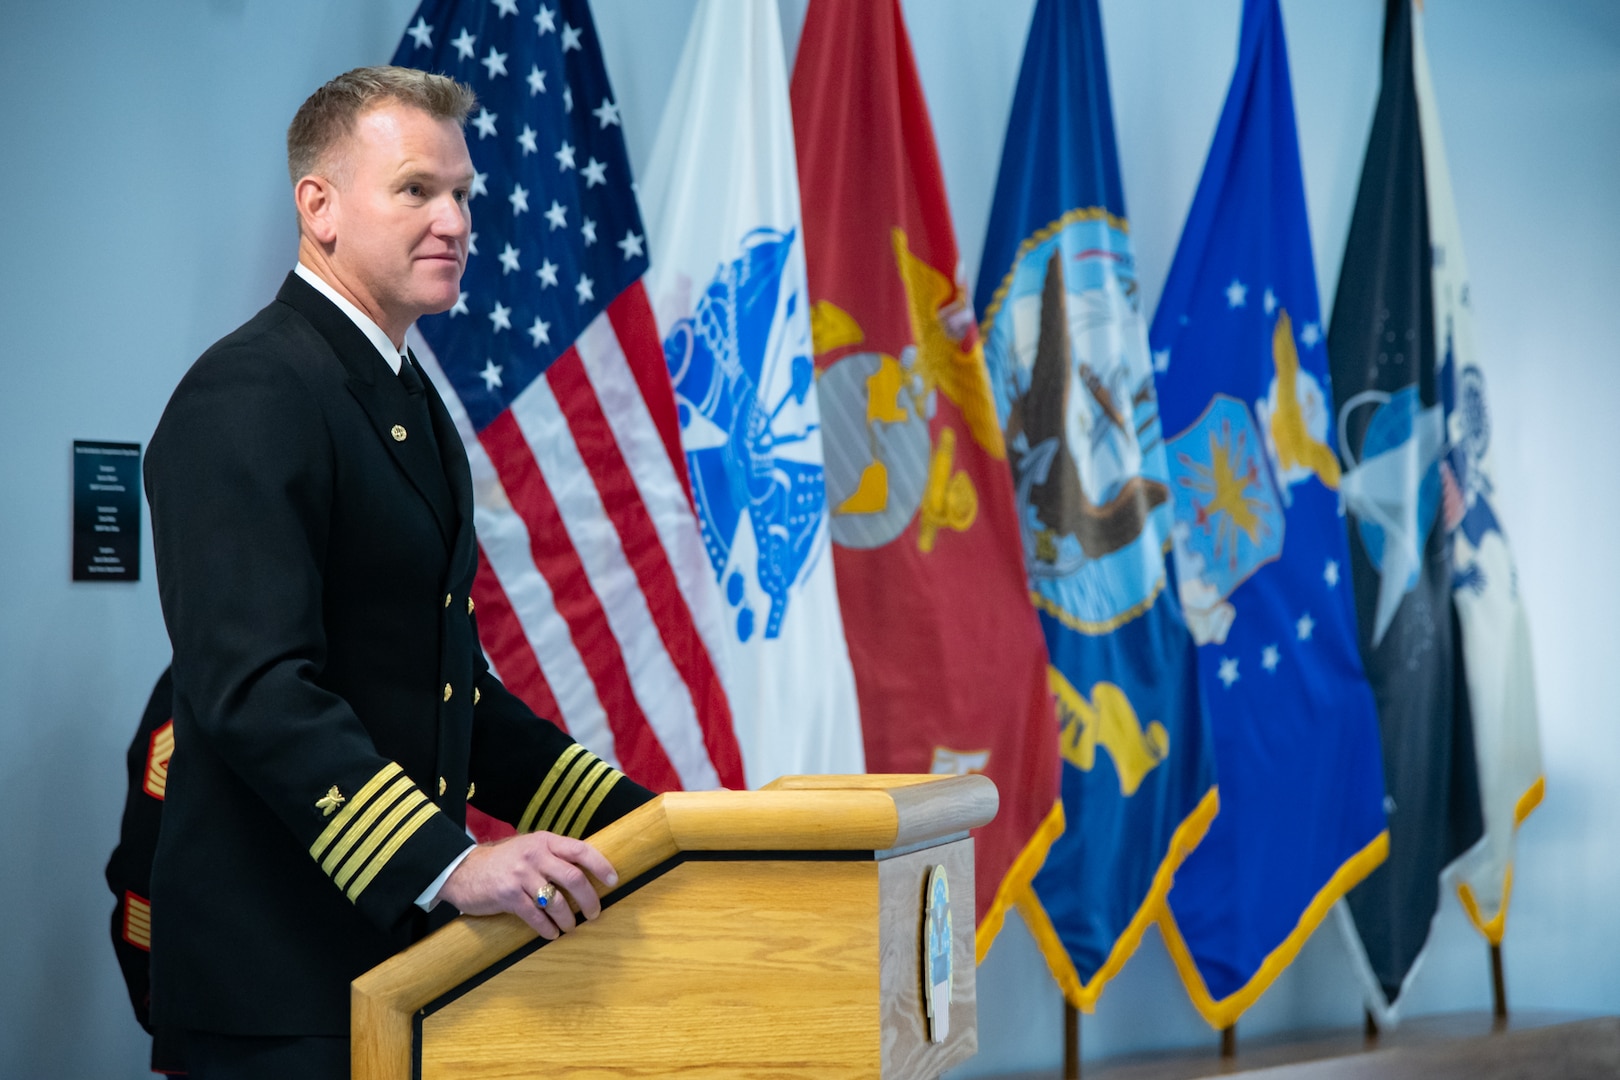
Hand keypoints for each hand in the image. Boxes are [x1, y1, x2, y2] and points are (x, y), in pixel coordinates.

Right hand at [437, 832, 619, 939]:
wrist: (462, 870)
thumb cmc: (502, 862)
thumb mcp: (529, 848)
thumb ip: (553, 855)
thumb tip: (585, 871)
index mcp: (545, 841)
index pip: (581, 850)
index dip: (601, 866)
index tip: (613, 881)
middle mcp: (535, 855)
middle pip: (574, 878)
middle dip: (590, 900)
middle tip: (595, 913)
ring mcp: (521, 875)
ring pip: (557, 901)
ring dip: (569, 919)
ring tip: (571, 927)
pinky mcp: (508, 895)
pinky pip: (536, 916)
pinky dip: (547, 929)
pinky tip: (551, 934)